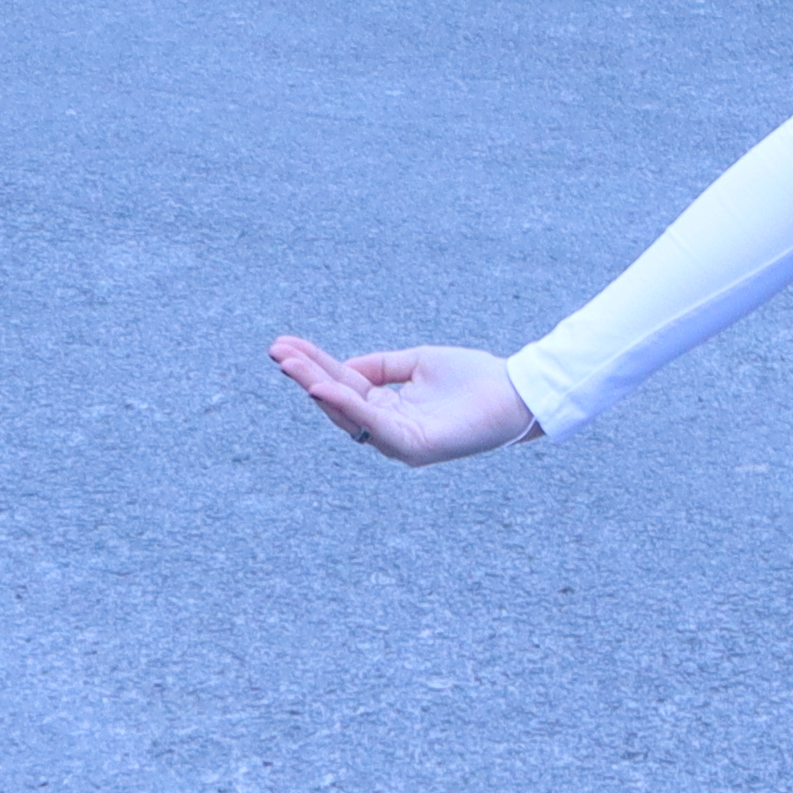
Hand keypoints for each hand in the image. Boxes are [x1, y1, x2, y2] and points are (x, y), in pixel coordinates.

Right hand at [269, 335, 538, 464]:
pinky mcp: (414, 447)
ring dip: (318, 388)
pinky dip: (349, 406)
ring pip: (349, 415)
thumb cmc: (474, 378)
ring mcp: (399, 441)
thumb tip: (341, 370)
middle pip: (338, 402)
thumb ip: (382, 366)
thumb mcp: (419, 363)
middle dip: (306, 376)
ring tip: (291, 365)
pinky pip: (375, 424)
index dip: (315, 366)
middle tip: (276, 353)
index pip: (344, 386)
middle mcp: (388, 428)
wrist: (516, 392)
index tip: (285, 345)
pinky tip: (325, 387)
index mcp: (389, 409)